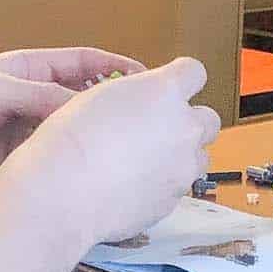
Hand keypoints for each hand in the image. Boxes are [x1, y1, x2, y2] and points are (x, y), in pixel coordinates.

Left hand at [0, 47, 144, 206]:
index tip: (145, 76)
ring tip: (131, 144)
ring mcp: (32, 133)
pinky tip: (102, 169)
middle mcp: (35, 100)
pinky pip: (59, 159)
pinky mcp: (26, 163)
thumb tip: (88, 110)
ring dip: (98, 137)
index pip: (82, 63)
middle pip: (84, 99)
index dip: (115, 67)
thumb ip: (44, 97)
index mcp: (30, 70)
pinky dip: (79, 163)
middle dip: (112, 106)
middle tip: (146, 116)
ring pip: (75, 132)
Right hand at [9, 56, 219, 246]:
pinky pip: (179, 187)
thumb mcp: (99, 96)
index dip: (182, 80)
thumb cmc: (70, 141)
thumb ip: (134, 96)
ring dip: (180, 156)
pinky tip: (133, 185)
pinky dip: (164, 185)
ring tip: (145, 162)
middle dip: (188, 123)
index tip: (172, 88)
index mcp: (164, 91)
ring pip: (199, 156)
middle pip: (208, 118)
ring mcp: (183, 165)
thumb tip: (142, 104)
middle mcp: (183, 126)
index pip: (194, 72)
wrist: (64, 191)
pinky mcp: (175, 199)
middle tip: (158, 130)